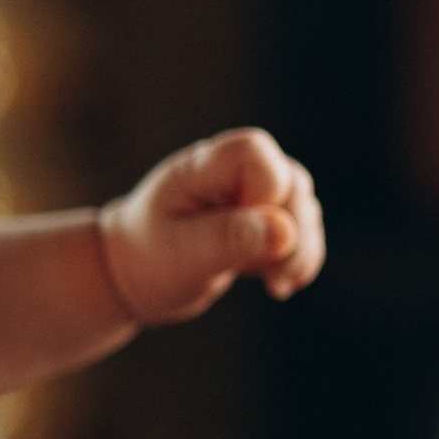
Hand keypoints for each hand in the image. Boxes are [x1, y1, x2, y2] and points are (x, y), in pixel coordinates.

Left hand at [97, 130, 323, 328]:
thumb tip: (285, 232)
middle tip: (275, 275)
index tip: (245, 230)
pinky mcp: (264, 222)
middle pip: (291, 181)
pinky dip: (299, 261)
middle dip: (294, 231)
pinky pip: (301, 234)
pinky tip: (278, 287)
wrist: (136, 275)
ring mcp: (251, 196)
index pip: (255, 151)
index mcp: (203, 166)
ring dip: (301, 251)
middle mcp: (233, 173)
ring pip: (303, 209)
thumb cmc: (149, 258)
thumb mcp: (184, 253)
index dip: (267, 190)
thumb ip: (230, 238)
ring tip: (275, 285)